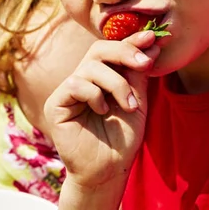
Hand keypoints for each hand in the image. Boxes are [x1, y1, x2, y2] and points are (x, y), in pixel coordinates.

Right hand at [43, 31, 159, 190]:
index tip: (153, 38)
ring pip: (90, 67)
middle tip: (145, 62)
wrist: (108, 171)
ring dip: (116, 83)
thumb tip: (149, 43)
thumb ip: (137, 75)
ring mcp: (67, 91)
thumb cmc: (122, 140)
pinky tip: (102, 112)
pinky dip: (95, 96)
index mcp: (100, 79)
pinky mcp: (55, 104)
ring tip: (128, 106)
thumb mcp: (137, 102)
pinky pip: (75, 84)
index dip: (130, 42)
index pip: (111, 51)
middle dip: (124, 52)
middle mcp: (82, 81)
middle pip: (98, 50)